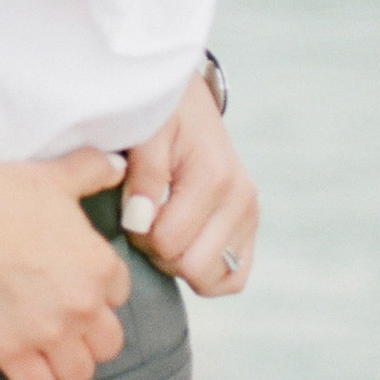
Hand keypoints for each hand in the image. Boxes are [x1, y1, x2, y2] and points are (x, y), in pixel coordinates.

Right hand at [0, 148, 131, 379]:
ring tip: (44, 343)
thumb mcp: (53, 177)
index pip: (122, 295)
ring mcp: (47, 332)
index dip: (98, 289)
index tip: (73, 281)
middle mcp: (82, 304)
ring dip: (64, 361)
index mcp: (100, 265)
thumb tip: (118, 166)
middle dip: (88, 333)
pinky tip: (20, 357)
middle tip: (61, 317)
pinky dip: (32, 378)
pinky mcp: (10, 351)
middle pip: (109, 343)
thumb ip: (93, 171)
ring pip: (79, 372)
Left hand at [119, 71, 256, 294]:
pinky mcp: (250, 226)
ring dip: (179, 264)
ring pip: (212, 280)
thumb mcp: (147, 131)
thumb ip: (145, 175)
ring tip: (163, 231)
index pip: (168, 242)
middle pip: (191, 268)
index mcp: (215, 177)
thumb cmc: (161, 112)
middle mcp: (241, 200)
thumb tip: (141, 221)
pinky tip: (184, 247)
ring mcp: (250, 215)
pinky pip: (234, 278)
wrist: (186, 99)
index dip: (138, 234)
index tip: (130, 208)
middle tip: (144, 222)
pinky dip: (205, 273)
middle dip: (158, 253)